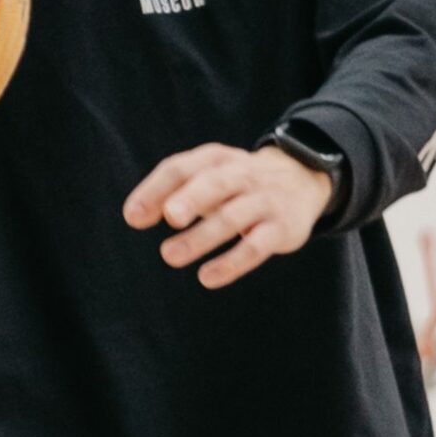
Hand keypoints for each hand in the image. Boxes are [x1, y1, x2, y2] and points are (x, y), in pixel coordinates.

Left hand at [123, 144, 332, 288]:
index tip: (133, 217)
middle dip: (191, 199)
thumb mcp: (207, 176)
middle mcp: (241, 175)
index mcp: (215, 159)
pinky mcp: (281, 228)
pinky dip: (232, 262)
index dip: (156, 190)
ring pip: (232, 217)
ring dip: (201, 237)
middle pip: (215, 183)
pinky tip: (207, 277)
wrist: (302, 179)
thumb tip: (133, 216)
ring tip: (169, 255)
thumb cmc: (237, 182)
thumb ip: (169, 193)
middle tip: (170, 217)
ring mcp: (263, 201)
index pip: (181, 168)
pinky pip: (256, 246)